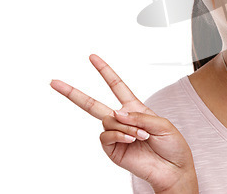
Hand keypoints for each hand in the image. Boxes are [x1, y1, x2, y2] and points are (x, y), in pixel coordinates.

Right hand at [50, 54, 197, 192]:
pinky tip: (131, 140)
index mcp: (135, 109)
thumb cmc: (172, 145)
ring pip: (107, 121)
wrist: (172, 169)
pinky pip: (107, 136)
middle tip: (55, 82)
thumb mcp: (162, 123)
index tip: (93, 58)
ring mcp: (115, 135)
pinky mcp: (112, 150)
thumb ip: (139, 116)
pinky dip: (119, 135)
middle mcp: (122, 120)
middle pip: (92, 104)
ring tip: (140, 136)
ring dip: (125, 127)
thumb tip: (116, 114)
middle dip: (73, 93)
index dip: (105, 71)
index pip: (116, 86)